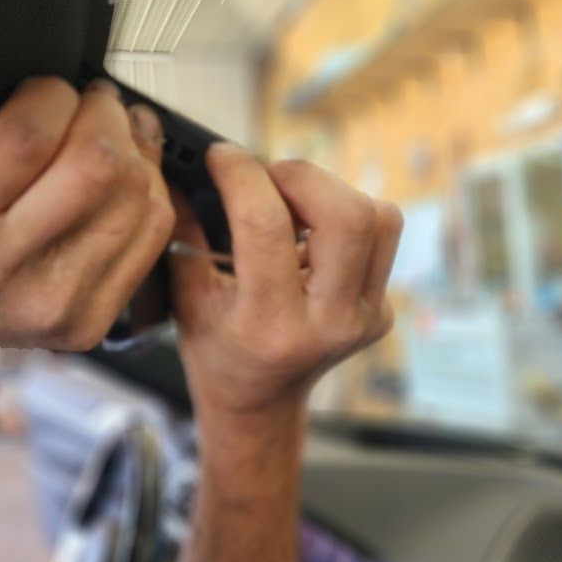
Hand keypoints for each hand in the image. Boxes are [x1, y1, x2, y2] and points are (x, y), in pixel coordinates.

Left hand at [0, 77, 173, 349]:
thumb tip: (141, 147)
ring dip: (90, 111)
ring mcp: (5, 253)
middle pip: (132, 186)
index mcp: (82, 315)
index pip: (156, 223)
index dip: (150, 165)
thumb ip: (101, 238)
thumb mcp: (47, 289)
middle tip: (100, 113)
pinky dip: (42, 98)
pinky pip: (29, 133)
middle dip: (123, 131)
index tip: (132, 141)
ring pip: (94, 158)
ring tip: (70, 104)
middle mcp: (50, 294)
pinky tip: (34, 99)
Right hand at [170, 143, 402, 414]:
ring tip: (290, 206)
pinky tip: (309, 235)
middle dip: (298, 176)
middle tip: (264, 180)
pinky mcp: (380, 310)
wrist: (261, 406)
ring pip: (378, 218)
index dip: (241, 175)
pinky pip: (380, 238)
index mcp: (269, 326)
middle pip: (345, 214)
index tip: (222, 156)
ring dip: (329, 194)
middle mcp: (329, 324)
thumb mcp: (187, 301)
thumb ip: (184, 234)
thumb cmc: (218, 356)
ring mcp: (364, 318)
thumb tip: (181, 171)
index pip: (266, 226)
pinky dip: (344, 218)